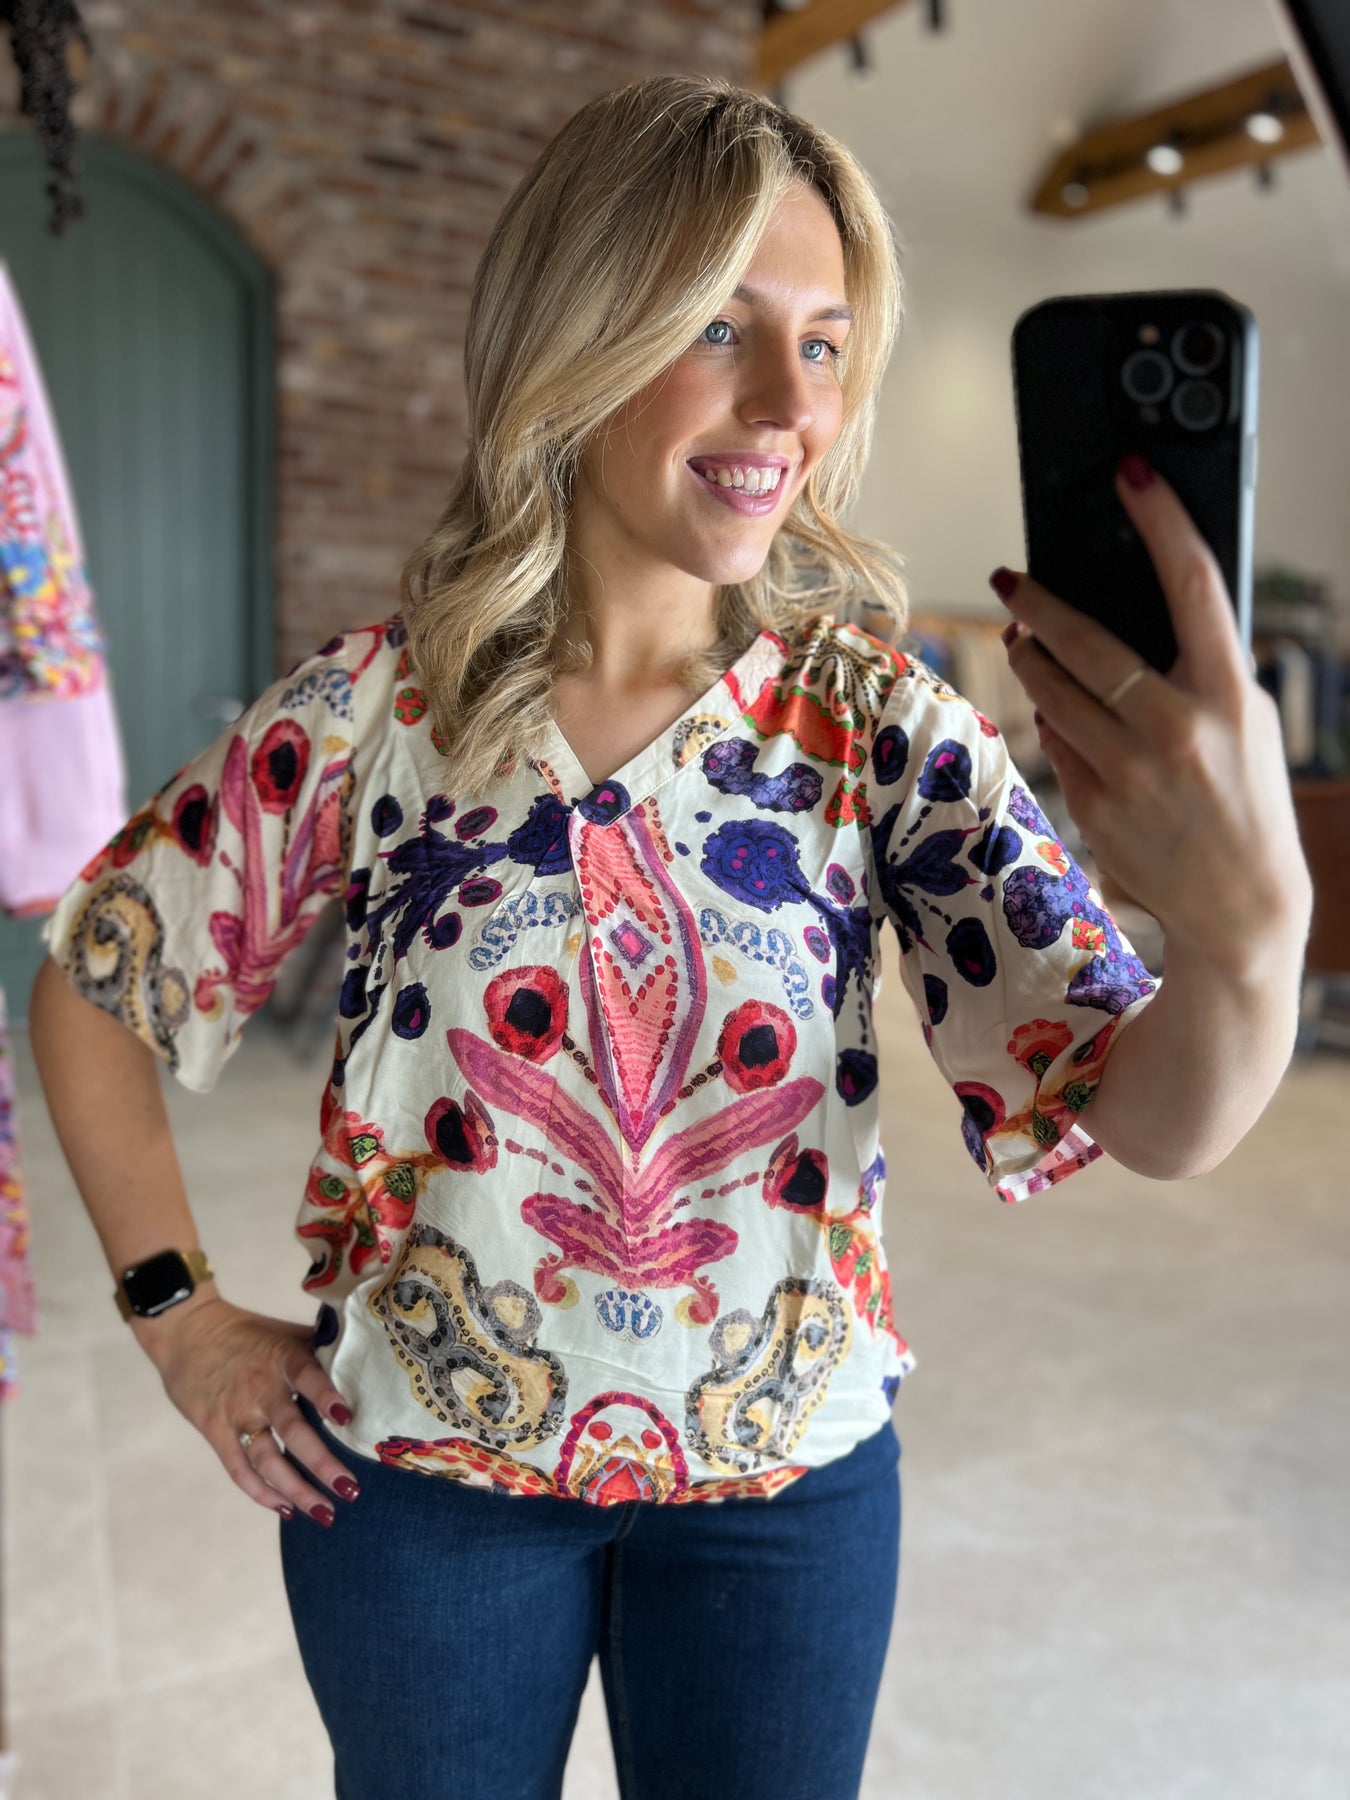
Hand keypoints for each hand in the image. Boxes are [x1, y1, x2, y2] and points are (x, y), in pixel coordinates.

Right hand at [133, 1292, 359, 1525]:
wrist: (186, 1331)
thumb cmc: (248, 1333)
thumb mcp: (285, 1332)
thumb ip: (320, 1348)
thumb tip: (368, 1357)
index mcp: (282, 1357)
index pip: (307, 1376)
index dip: (326, 1395)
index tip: (347, 1417)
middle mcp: (260, 1387)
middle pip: (292, 1430)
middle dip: (322, 1463)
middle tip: (351, 1490)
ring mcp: (236, 1412)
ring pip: (267, 1459)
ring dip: (297, 1489)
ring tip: (326, 1513)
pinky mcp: (215, 1430)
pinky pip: (239, 1469)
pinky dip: (262, 1492)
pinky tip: (287, 1509)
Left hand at [990, 454, 1310, 975]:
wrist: (1242, 905)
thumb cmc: (1248, 795)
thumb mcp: (1249, 721)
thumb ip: (1204, 667)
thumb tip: (1144, 609)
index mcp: (1230, 693)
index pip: (1193, 584)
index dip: (1160, 519)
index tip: (1131, 472)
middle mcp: (1179, 728)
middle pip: (1087, 642)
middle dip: (1039, 602)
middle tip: (1010, 578)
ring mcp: (1132, 772)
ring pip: (1054, 694)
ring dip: (1030, 659)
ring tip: (1023, 639)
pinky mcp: (1096, 808)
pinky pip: (1059, 746)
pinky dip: (1054, 722)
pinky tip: (1060, 713)